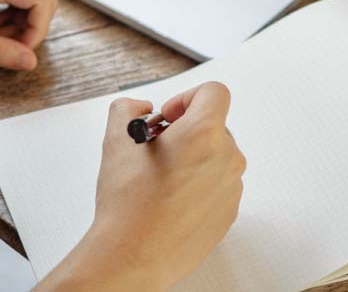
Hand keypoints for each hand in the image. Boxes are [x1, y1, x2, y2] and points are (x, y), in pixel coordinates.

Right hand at [39, 82, 245, 290]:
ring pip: (216, 155)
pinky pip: (217, 184)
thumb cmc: (128, 201)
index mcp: (203, 134)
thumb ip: (127, 108)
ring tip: (160, 177)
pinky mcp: (228, 212)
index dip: (187, 97)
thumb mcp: (116, 139)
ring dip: (191, 157)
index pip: (214, 92)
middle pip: (213, 125)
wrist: (133, 254)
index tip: (169, 117)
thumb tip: (141, 108)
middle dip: (185, 130)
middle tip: (156, 148)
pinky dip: (197, 183)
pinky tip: (169, 198)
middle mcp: (226, 158)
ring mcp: (231, 188)